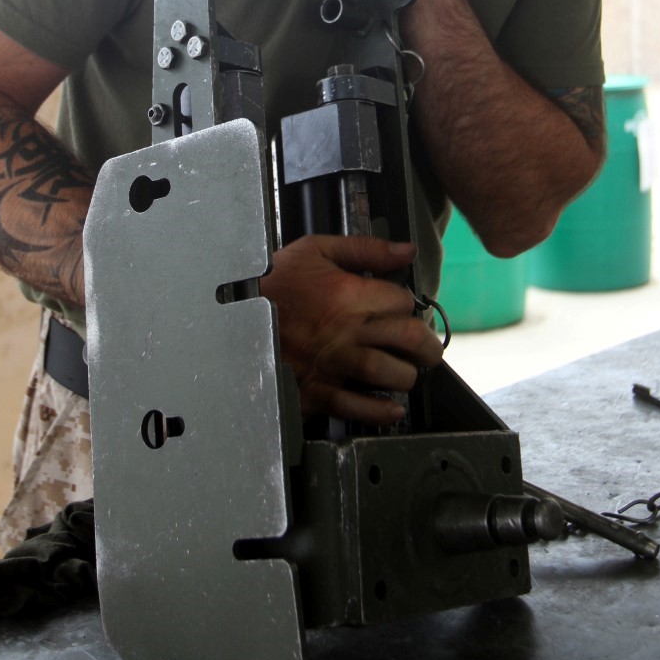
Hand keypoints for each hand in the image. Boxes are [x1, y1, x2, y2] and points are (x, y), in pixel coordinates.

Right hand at [260, 234, 444, 423]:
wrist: (232, 318)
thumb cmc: (273, 283)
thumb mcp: (315, 251)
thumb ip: (364, 248)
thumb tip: (405, 250)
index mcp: (347, 294)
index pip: (402, 301)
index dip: (407, 302)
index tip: (399, 308)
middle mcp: (345, 331)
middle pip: (408, 338)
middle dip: (426, 344)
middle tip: (426, 347)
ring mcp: (333, 364)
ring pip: (389, 373)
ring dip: (408, 375)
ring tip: (407, 371)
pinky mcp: (317, 390)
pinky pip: (357, 407)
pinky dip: (381, 411)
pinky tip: (392, 407)